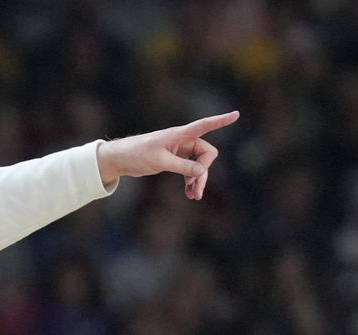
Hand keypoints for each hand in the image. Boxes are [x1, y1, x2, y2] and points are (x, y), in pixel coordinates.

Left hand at [96, 110, 239, 199]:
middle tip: (196, 190)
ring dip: (198, 180)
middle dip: (204, 172)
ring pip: (199, 165)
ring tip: (194, 197)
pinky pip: (190, 170)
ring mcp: (180, 150)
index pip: (204, 125)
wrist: (121, 159)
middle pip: (206, 154)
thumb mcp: (160, 161)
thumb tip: (202, 172)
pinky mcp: (175, 160)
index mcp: (179, 134)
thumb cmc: (137, 154)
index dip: (220, 121)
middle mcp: (182, 140)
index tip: (236, 114)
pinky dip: (191, 181)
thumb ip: (182, 166)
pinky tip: (189, 194)